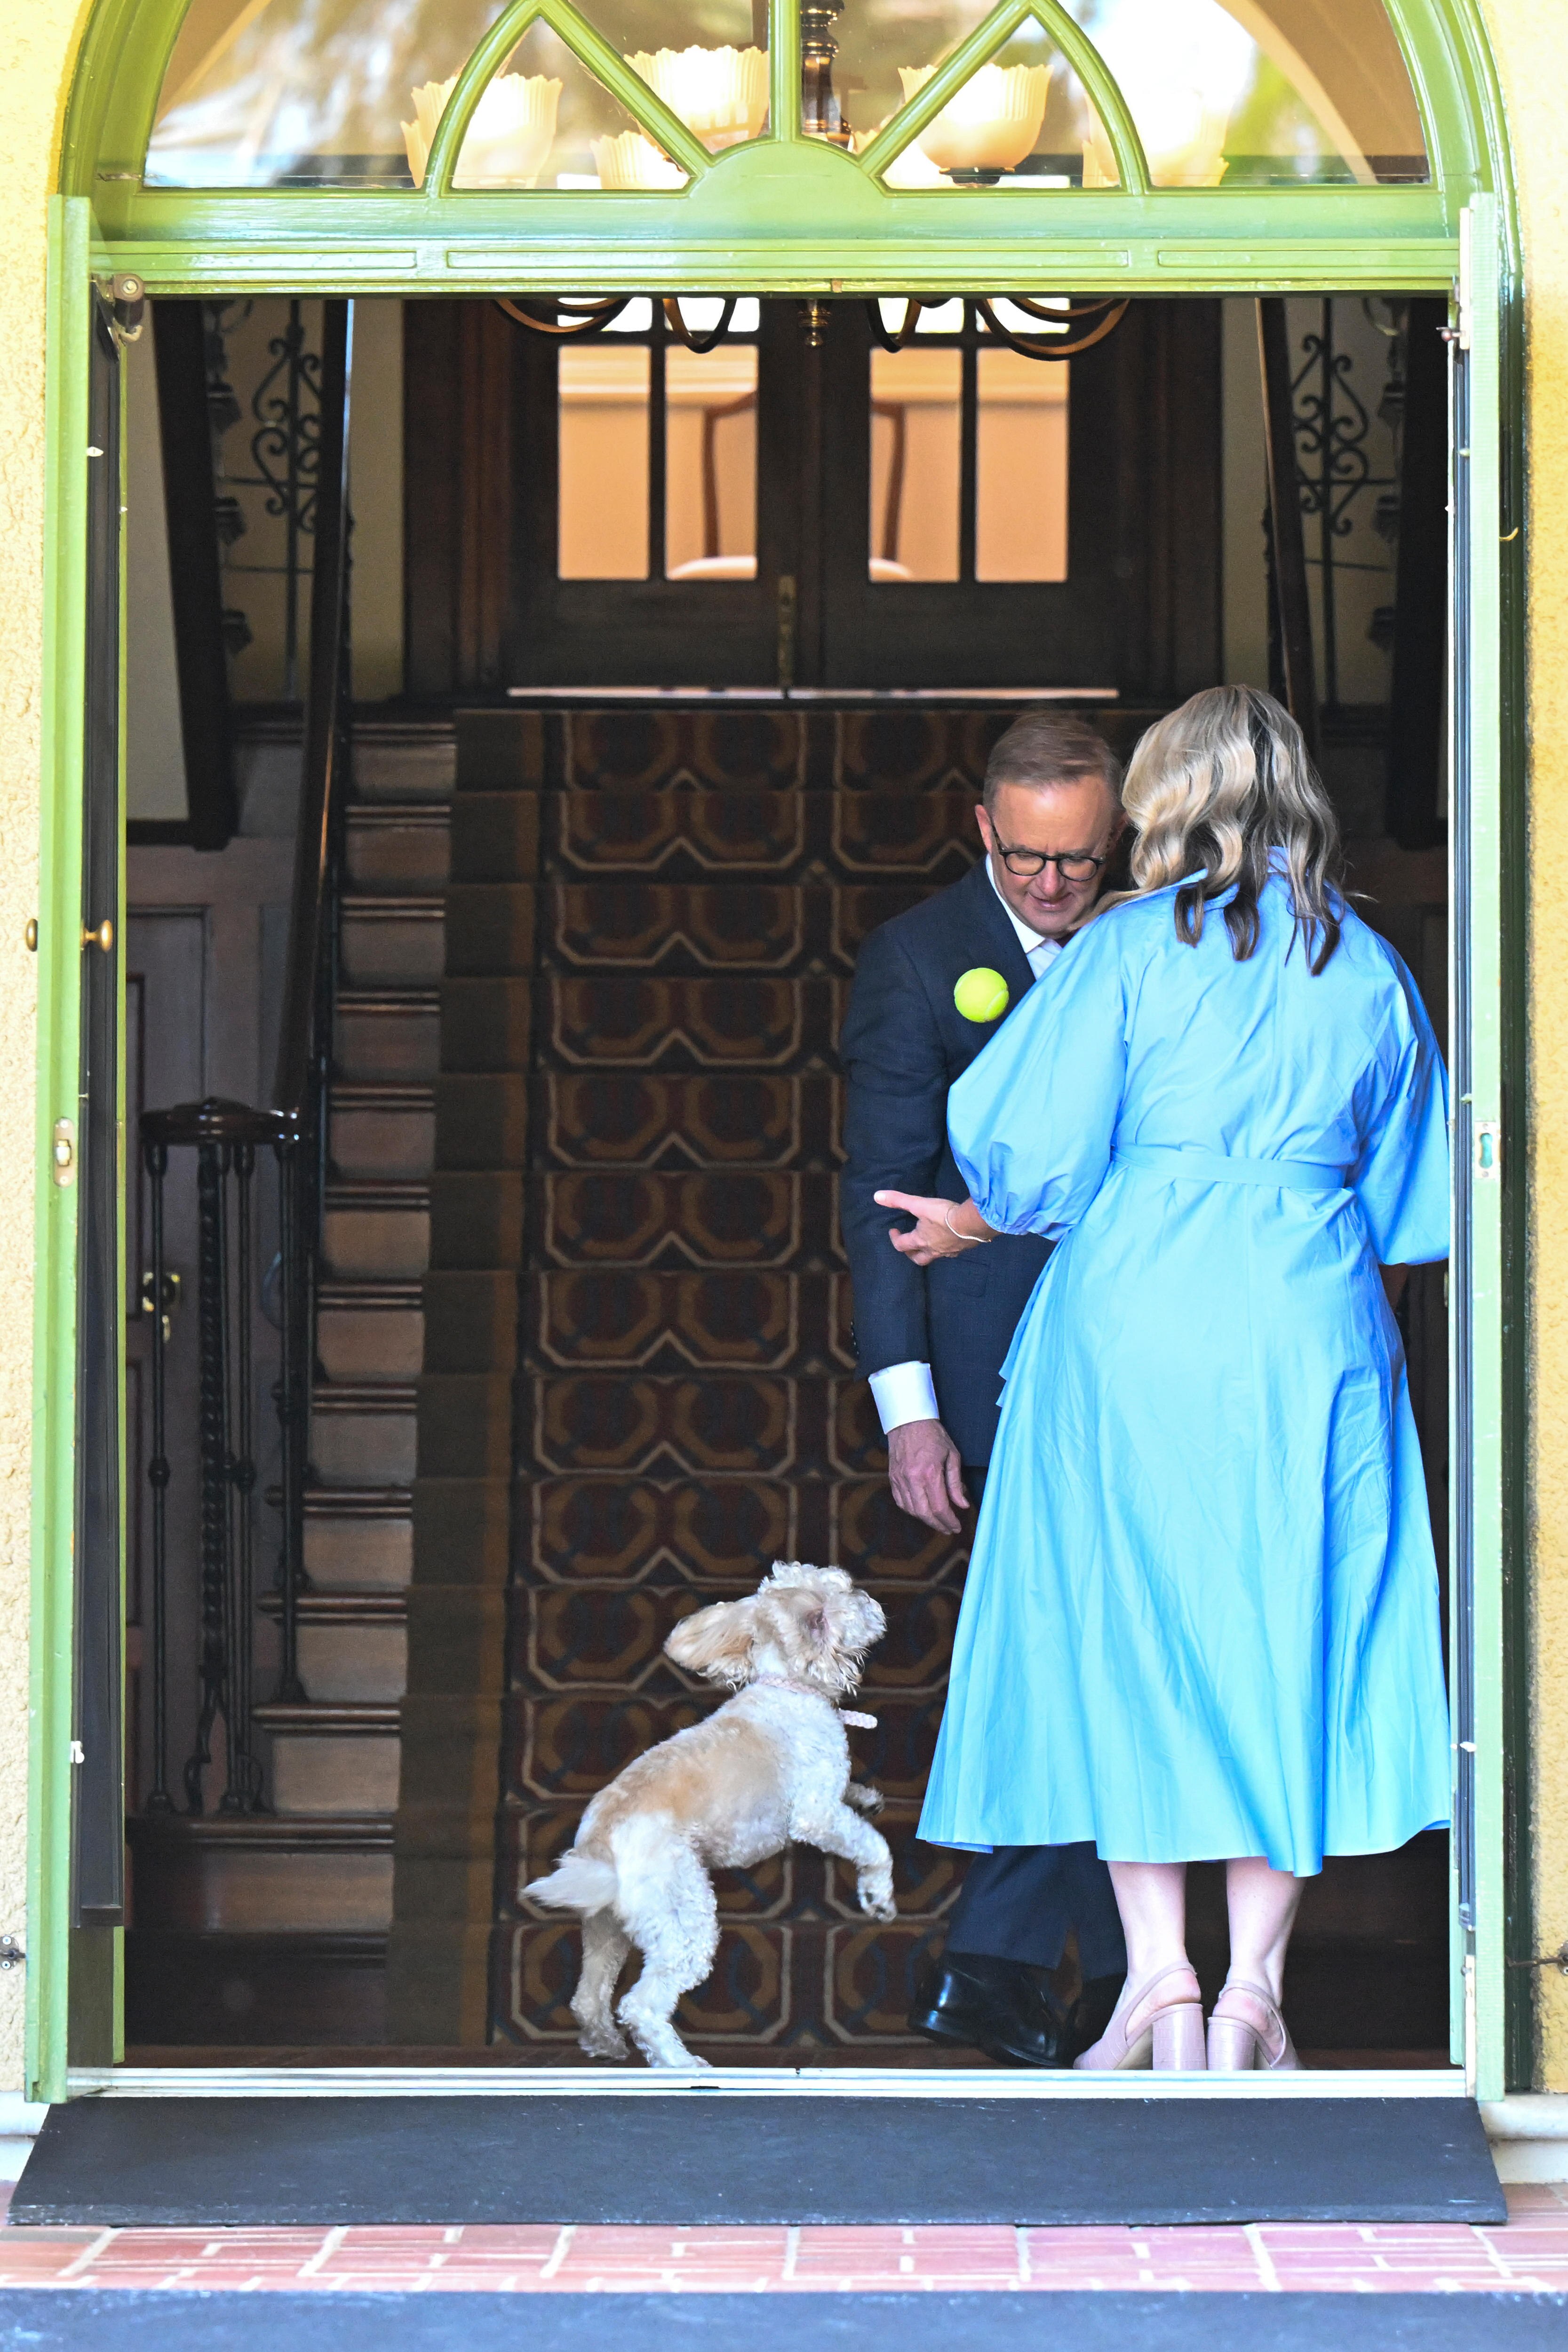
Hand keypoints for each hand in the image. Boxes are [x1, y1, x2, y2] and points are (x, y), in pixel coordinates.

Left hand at [873, 1188, 988, 1264]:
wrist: (972, 1223)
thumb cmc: (943, 1215)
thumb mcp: (919, 1204)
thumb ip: (899, 1200)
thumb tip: (876, 1196)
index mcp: (920, 1241)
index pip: (902, 1245)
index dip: (895, 1238)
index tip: (893, 1231)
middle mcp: (932, 1250)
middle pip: (918, 1258)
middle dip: (910, 1253)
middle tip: (908, 1245)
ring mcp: (948, 1252)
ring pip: (935, 1256)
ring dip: (928, 1251)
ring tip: (928, 1242)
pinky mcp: (962, 1249)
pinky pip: (950, 1252)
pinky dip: (946, 1248)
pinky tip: (949, 1240)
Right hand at [888, 1419, 969, 1533]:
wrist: (908, 1420)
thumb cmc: (933, 1435)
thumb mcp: (952, 1455)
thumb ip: (956, 1482)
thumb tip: (962, 1504)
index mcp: (929, 1473)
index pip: (940, 1507)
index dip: (949, 1521)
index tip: (956, 1527)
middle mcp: (912, 1479)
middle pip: (924, 1514)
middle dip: (938, 1525)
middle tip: (948, 1529)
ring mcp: (900, 1479)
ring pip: (911, 1510)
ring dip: (925, 1519)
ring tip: (937, 1521)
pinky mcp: (893, 1478)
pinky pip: (901, 1502)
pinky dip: (911, 1510)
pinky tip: (921, 1511)